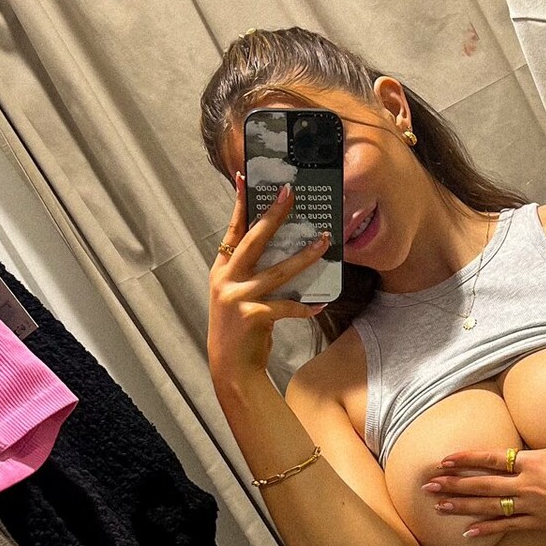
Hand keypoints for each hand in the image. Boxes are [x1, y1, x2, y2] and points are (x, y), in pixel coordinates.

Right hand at [208, 177, 330, 393]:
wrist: (230, 367)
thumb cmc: (239, 329)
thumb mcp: (236, 295)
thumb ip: (249, 273)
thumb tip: (279, 249)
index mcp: (221, 271)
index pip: (232, 231)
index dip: (239, 204)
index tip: (244, 177)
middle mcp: (226, 280)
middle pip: (253, 240)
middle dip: (273, 214)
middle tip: (290, 193)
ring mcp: (237, 298)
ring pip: (278, 271)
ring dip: (305, 256)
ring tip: (324, 241)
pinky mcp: (252, 316)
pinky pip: (287, 307)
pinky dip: (305, 307)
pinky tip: (320, 305)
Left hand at [422, 377, 545, 537]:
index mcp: (532, 462)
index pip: (491, 459)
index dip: (466, 459)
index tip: (444, 460)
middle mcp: (526, 485)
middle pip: (481, 485)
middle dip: (452, 484)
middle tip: (427, 486)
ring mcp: (531, 506)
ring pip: (488, 507)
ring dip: (462, 506)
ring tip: (438, 507)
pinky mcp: (539, 522)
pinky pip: (507, 527)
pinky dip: (486, 529)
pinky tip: (467, 533)